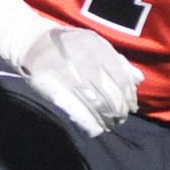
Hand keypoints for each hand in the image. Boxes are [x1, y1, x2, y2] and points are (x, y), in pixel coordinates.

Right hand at [18, 26, 143, 137]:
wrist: (31, 40)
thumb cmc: (66, 43)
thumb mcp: (94, 43)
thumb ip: (117, 60)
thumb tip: (138, 79)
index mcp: (98, 48)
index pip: (121, 79)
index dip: (129, 97)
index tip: (131, 107)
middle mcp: (86, 61)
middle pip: (111, 95)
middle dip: (119, 111)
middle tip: (120, 119)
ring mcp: (70, 76)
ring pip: (97, 106)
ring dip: (107, 120)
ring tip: (110, 124)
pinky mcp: (55, 90)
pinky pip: (78, 112)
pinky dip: (90, 124)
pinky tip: (96, 129)